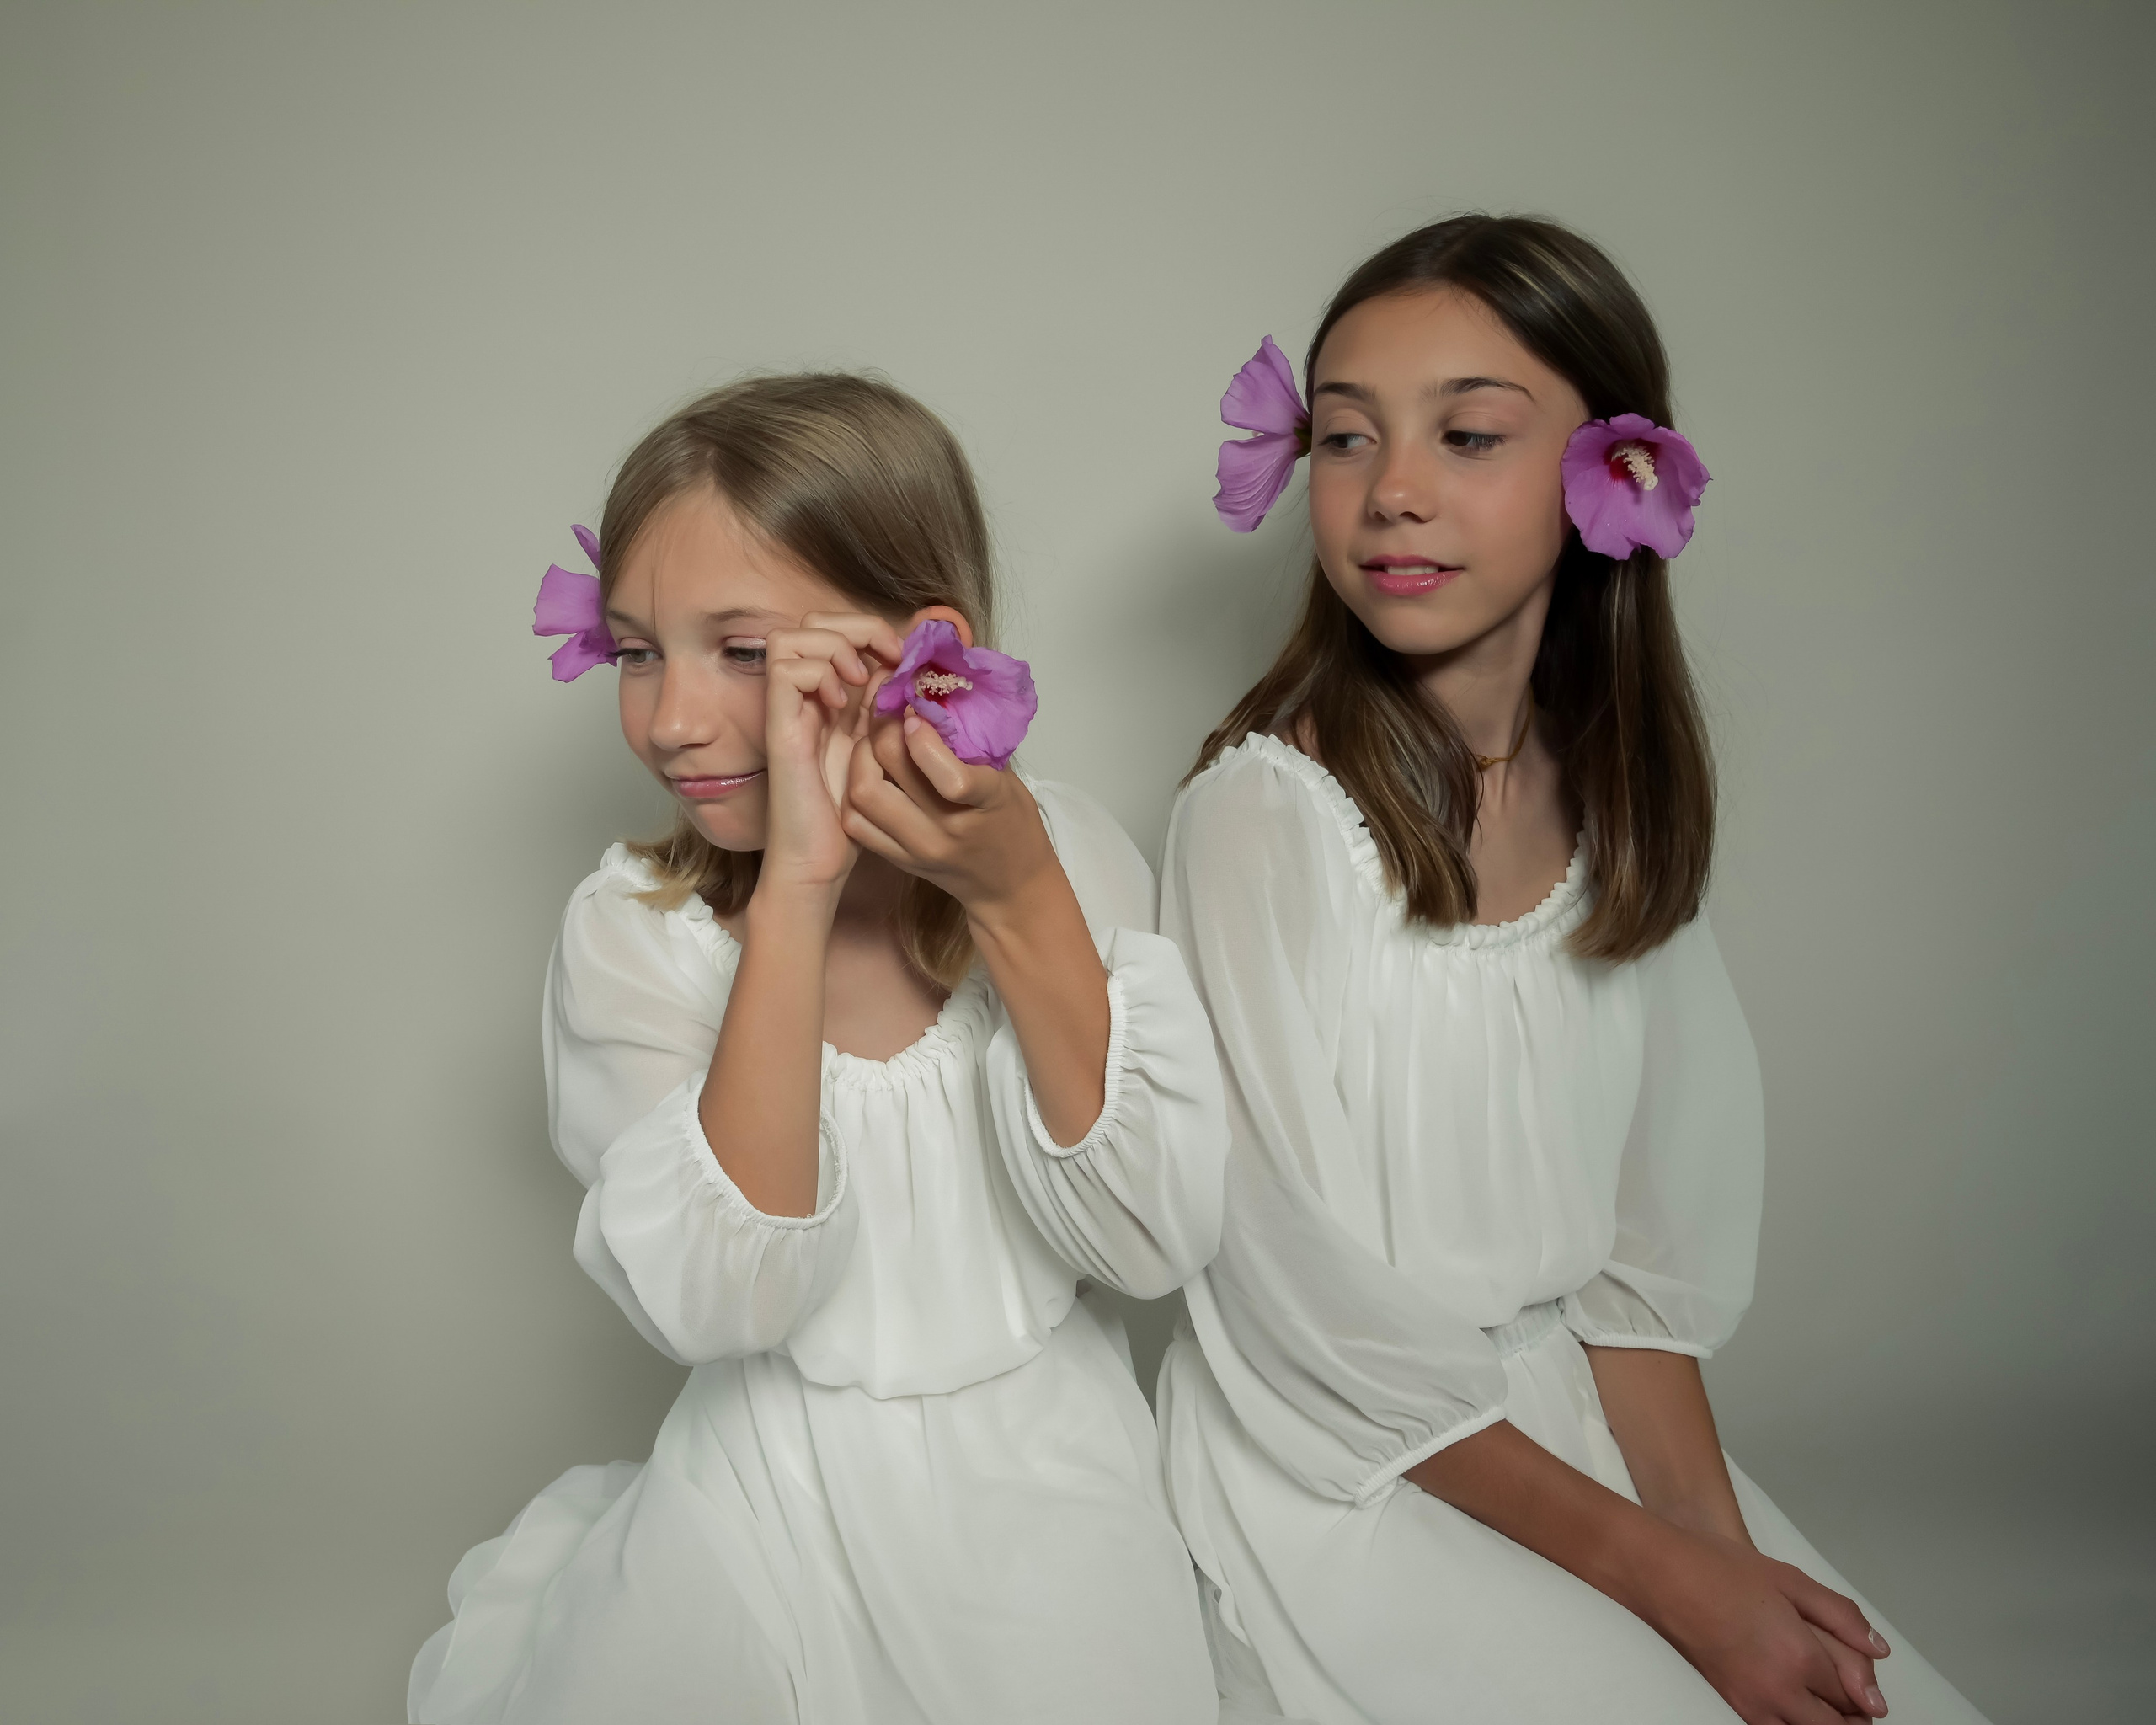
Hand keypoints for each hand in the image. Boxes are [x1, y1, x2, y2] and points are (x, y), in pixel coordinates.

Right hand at [757, 612, 905, 902]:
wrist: (818, 858)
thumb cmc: (848, 812)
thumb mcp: (878, 748)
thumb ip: (884, 707)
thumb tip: (899, 665)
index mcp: (829, 697)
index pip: (834, 628)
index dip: (869, 627)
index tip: (903, 655)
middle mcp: (804, 698)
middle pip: (810, 621)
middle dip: (853, 626)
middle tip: (885, 656)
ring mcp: (788, 710)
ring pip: (789, 636)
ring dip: (832, 646)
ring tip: (859, 679)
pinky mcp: (780, 728)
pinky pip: (785, 670)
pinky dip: (817, 673)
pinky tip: (841, 703)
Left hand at [842, 707, 1061, 920]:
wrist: (1010, 886)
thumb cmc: (1012, 822)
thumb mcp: (1006, 779)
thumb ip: (971, 744)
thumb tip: (931, 694)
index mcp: (985, 805)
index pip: (949, 776)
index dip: (922, 737)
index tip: (916, 711)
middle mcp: (945, 831)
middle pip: (889, 772)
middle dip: (881, 729)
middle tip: (887, 711)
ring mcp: (916, 849)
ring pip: (862, 795)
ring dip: (859, 758)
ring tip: (874, 740)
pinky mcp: (897, 860)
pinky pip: (855, 821)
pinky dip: (853, 790)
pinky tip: (866, 772)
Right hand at [1637, 1526, 1890, 1722]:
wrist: (1664, 1576)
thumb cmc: (1721, 1570)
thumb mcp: (1791, 1579)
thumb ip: (1842, 1616)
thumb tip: (1879, 1649)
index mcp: (1800, 1656)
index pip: (1855, 1694)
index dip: (1867, 1689)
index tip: (1867, 1680)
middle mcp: (1780, 1690)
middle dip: (1854, 1719)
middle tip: (1859, 1703)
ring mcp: (1754, 1703)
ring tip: (1830, 1708)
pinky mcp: (1734, 1706)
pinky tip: (1796, 1709)